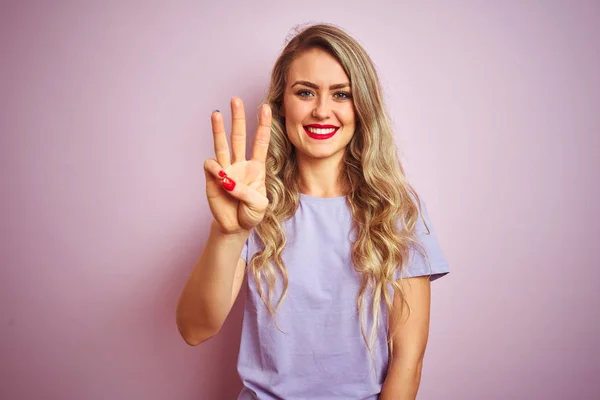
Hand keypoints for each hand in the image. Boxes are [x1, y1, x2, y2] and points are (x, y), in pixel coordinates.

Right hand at [204, 97, 271, 233]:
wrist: (236, 227)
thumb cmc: (250, 213)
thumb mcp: (258, 205)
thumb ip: (246, 192)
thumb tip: (227, 180)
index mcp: (256, 167)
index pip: (260, 142)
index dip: (263, 125)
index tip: (266, 108)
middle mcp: (240, 164)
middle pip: (239, 136)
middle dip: (238, 118)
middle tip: (236, 99)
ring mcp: (226, 170)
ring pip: (222, 144)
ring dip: (218, 129)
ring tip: (216, 113)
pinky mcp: (212, 178)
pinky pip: (212, 166)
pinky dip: (215, 168)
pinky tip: (219, 177)